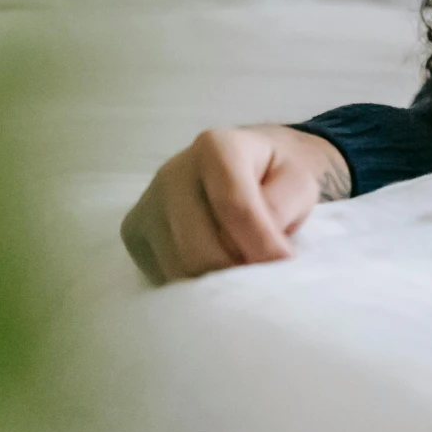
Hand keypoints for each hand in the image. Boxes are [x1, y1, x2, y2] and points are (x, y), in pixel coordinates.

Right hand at [121, 124, 348, 284]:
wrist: (246, 166)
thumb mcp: (298, 182)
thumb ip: (281, 208)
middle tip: (262, 278)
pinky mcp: (133, 231)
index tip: (284, 265)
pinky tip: (214, 267)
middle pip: (199, 248)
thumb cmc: (275, 175)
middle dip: (236, 272)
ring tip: (241, 270)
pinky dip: (192, 283)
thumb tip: (257, 249)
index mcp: (216, 148)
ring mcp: (146, 203)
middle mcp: (172, 172)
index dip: (262, 245)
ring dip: (215, 283)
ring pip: (178, 268)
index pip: (235, 208)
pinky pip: (161, 275)